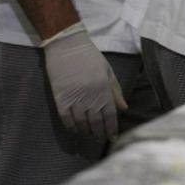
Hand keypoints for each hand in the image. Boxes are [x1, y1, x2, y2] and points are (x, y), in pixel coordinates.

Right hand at [41, 23, 126, 139]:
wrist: (67, 45)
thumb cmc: (90, 57)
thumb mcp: (108, 71)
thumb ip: (115, 91)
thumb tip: (124, 108)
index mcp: (104, 89)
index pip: (110, 115)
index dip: (111, 128)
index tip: (113, 137)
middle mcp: (90, 96)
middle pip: (96, 121)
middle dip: (99, 133)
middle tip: (101, 140)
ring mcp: (74, 97)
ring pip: (81, 122)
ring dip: (86, 131)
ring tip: (89, 136)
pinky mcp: (60, 97)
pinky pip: (65, 117)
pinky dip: (70, 126)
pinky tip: (75, 130)